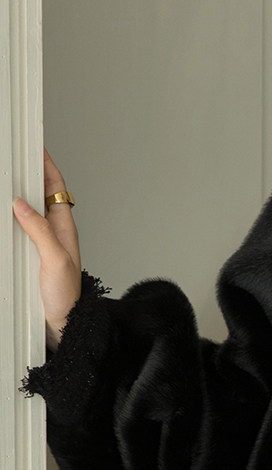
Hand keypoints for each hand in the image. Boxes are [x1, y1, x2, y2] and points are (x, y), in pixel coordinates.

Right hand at [12, 147, 82, 349]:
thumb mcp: (55, 260)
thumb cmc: (67, 296)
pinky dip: (7, 216)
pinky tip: (0, 212)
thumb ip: (39, 231)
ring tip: (2, 176)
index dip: (46, 166)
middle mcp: (53, 232)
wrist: (63, 324)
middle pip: (38, 194)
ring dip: (14, 194)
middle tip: (10, 155)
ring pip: (25, 210)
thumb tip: (21, 204)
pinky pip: (16, 228)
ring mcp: (39, 243)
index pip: (56, 188)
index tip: (35, 146)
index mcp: (64, 228)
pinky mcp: (28, 255)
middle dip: (26, 173)